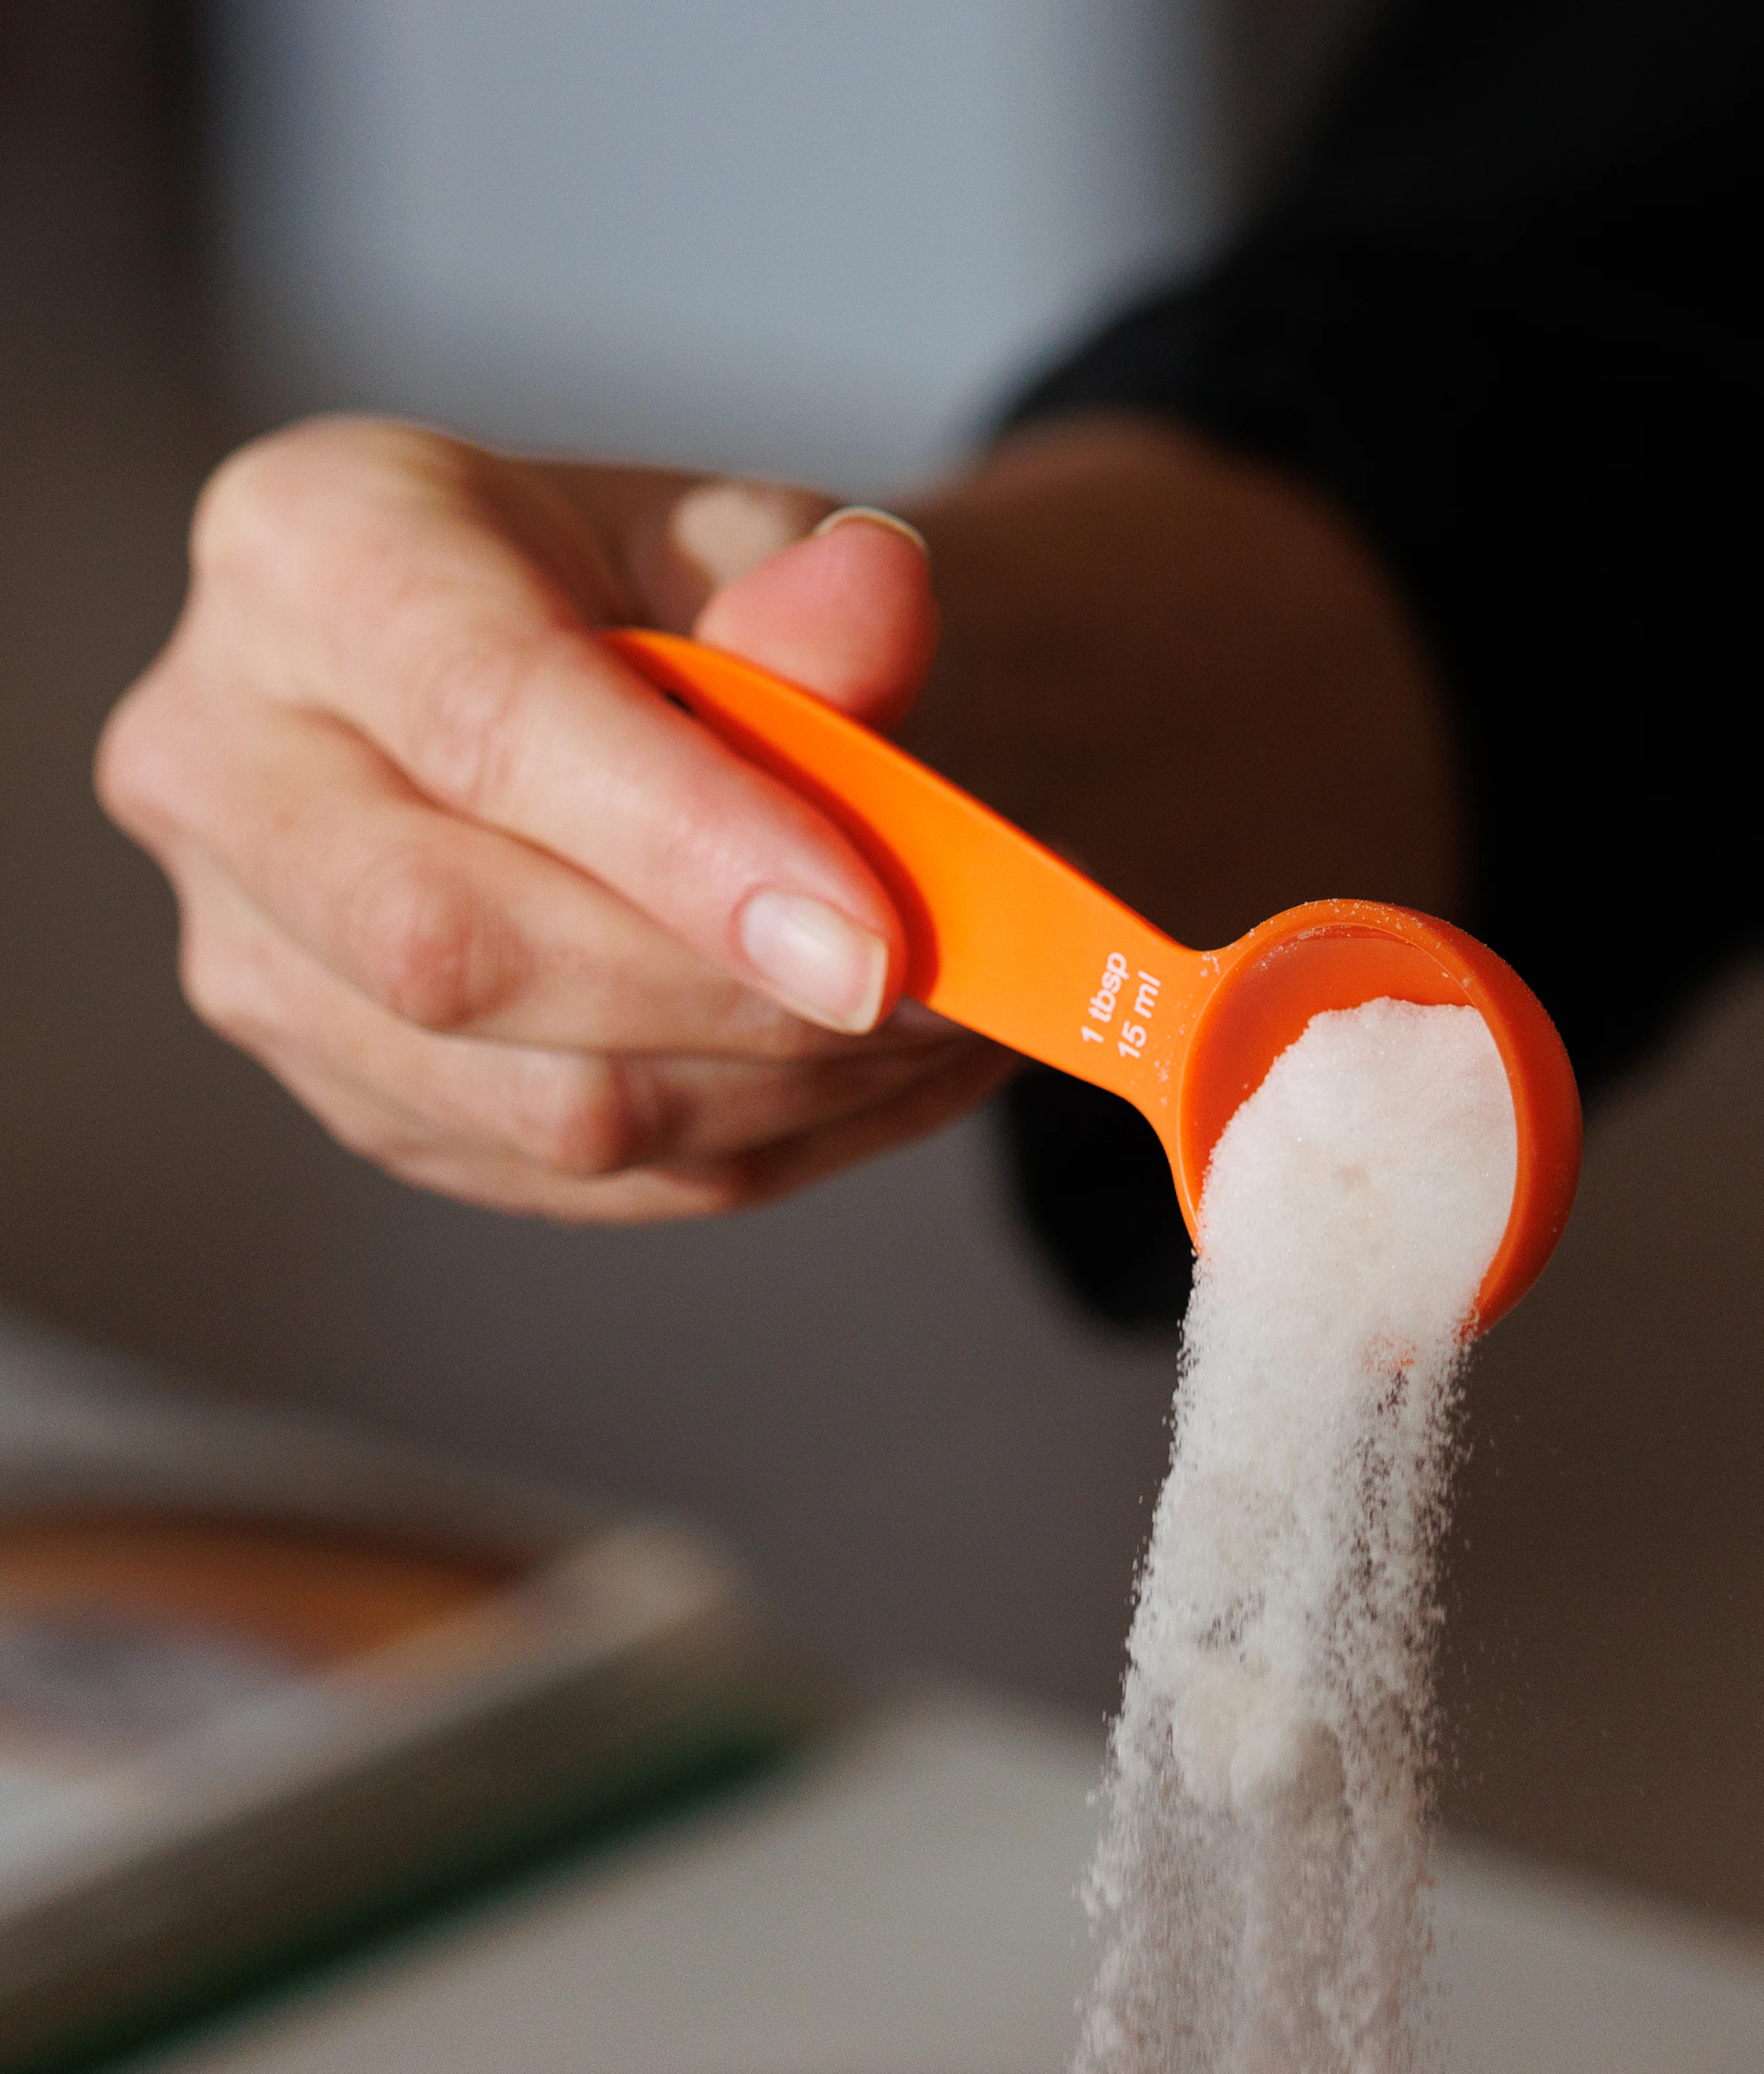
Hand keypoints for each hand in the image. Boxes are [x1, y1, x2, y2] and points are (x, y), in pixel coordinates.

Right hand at [97, 418, 1016, 1219]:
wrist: (607, 695)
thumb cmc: (665, 597)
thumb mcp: (745, 542)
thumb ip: (806, 579)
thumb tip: (873, 606)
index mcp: (311, 553)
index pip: (482, 721)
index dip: (689, 845)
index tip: (875, 944)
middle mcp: (223, 762)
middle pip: (455, 948)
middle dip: (731, 1001)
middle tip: (942, 994)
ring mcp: (262, 956)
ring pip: (532, 1105)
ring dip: (777, 1093)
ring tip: (946, 1028)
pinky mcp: (350, 1092)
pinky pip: (576, 1181)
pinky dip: (760, 1146)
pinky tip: (876, 1078)